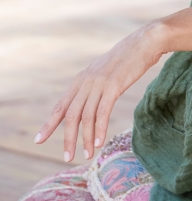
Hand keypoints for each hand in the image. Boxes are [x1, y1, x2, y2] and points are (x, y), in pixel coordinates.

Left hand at [34, 21, 165, 161]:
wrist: (144, 43)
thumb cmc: (127, 59)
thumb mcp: (103, 72)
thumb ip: (93, 86)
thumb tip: (88, 103)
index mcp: (81, 79)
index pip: (60, 105)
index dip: (49, 124)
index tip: (38, 140)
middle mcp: (86, 82)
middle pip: (70, 115)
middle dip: (67, 138)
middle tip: (67, 157)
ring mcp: (99, 83)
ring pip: (86, 116)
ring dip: (85, 138)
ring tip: (87, 155)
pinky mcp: (113, 85)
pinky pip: (102, 112)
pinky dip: (99, 129)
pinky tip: (99, 142)